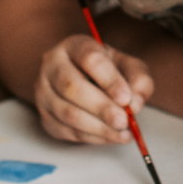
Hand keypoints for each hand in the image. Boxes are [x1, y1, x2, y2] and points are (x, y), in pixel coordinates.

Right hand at [35, 34, 154, 143]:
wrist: (83, 78)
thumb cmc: (106, 71)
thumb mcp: (127, 65)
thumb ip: (138, 79)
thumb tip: (136, 103)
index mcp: (74, 46)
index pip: (90, 59)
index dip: (109, 80)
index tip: (126, 98)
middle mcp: (52, 65)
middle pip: (72, 87)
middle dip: (101, 107)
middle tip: (124, 120)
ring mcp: (43, 92)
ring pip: (67, 113)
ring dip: (98, 127)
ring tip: (122, 133)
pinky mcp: (44, 116)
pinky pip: (66, 131)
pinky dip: (91, 137)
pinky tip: (110, 137)